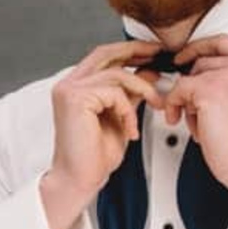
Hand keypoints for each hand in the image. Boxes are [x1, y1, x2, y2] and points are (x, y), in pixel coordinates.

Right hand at [41, 41, 164, 228]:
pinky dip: (129, 111)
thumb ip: (131, 93)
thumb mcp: (121, 116)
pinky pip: (114, 93)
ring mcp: (69, 90)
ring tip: (153, 106)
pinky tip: (130, 129)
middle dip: (135, 51)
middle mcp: (69, 84)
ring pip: (116, 74)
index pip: (103, 56)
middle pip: (106, 53)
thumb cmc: (94, 155)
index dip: (128, 50)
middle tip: (158, 55)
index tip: (151, 51)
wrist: (80, 179)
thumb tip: (148, 72)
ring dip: (142, 89)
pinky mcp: (75, 99)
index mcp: (76, 86)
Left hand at [164, 37, 227, 211]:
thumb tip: (190, 67)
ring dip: (187, 100)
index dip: (199, 48)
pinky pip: (179, 89)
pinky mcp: (210, 90)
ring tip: (200, 122)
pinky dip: (175, 106)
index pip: (223, 42)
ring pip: (189, 75)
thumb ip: (227, 77)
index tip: (183, 59)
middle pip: (202, 60)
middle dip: (193, 85)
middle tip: (194, 110)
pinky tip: (185, 122)